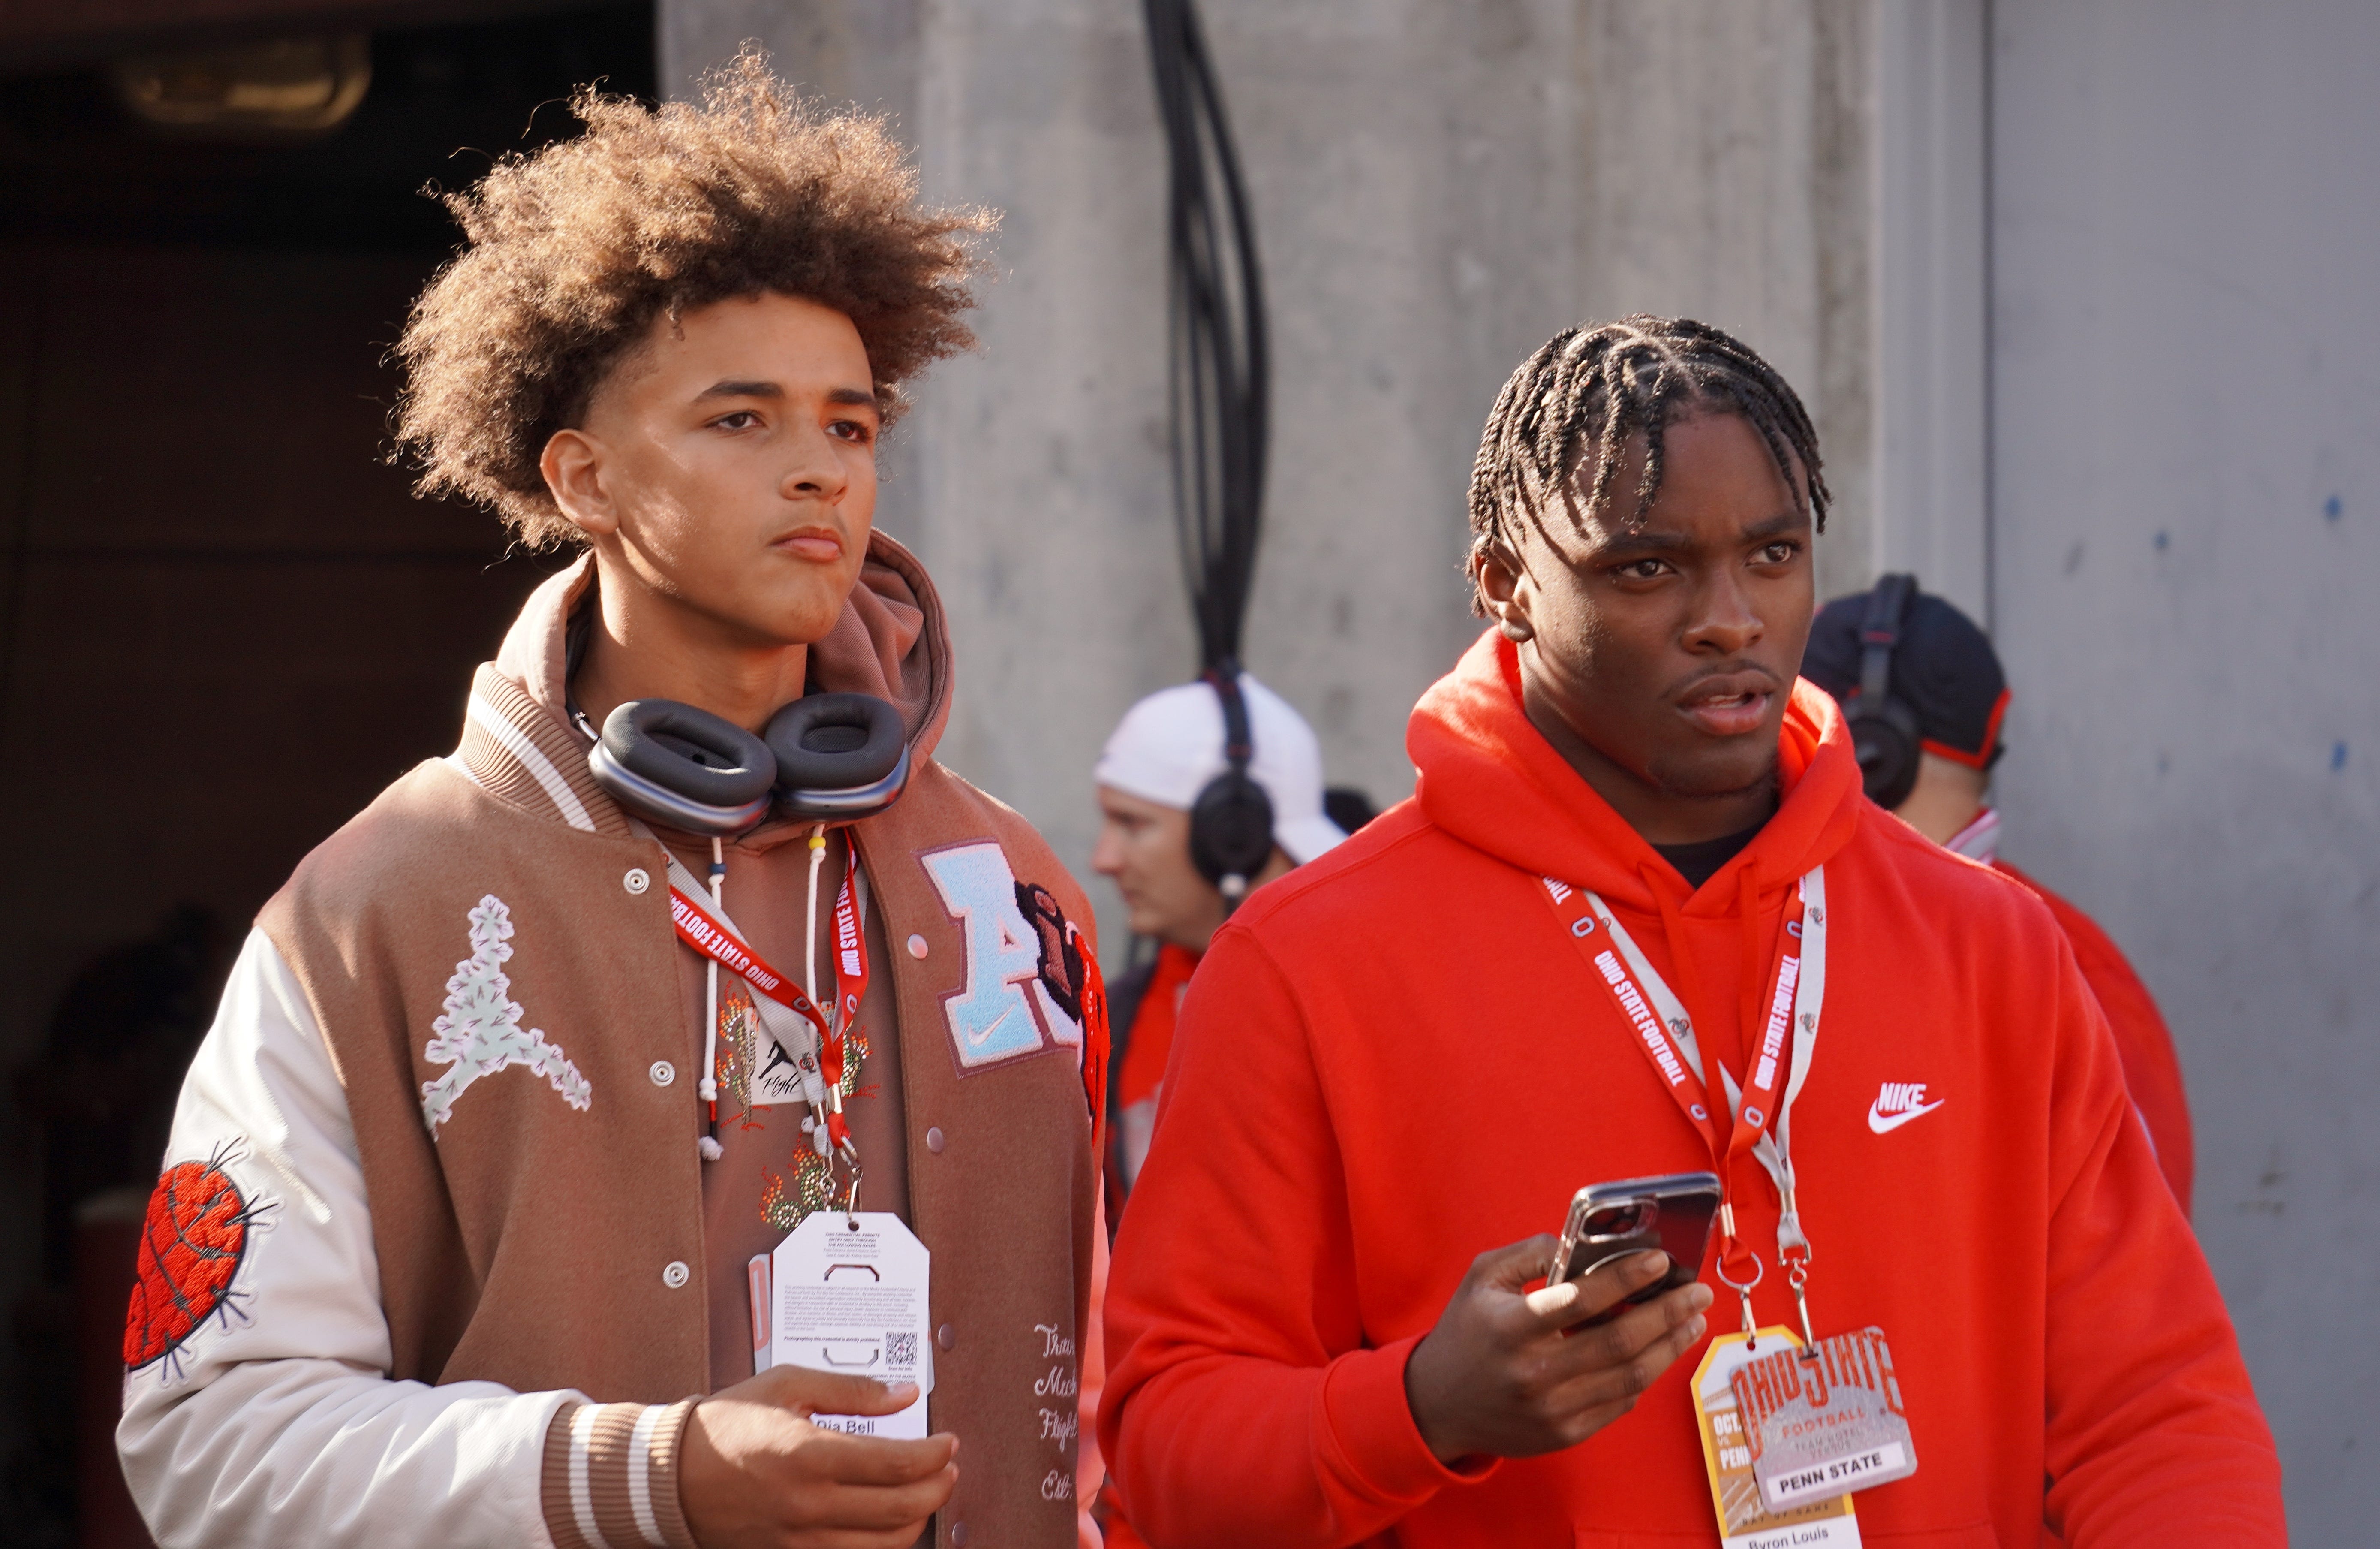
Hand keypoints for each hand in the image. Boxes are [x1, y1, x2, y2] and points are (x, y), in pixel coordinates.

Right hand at [680, 1366, 957, 1547]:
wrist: (671, 1476)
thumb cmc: (729, 1424)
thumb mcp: (788, 1385)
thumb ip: (852, 1390)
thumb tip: (905, 1395)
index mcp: (808, 1455)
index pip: (897, 1462)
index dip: (935, 1454)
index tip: (949, 1442)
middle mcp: (807, 1504)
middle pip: (900, 1509)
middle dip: (938, 1487)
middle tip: (948, 1468)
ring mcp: (798, 1540)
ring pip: (884, 1545)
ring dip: (917, 1521)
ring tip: (925, 1494)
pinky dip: (881, 1545)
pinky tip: (889, 1524)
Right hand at [1402, 1235, 1712, 1463]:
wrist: (1439, 1405)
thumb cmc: (1466, 1331)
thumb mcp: (1483, 1277)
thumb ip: (1530, 1254)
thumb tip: (1583, 1244)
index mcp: (1512, 1329)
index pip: (1581, 1301)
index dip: (1627, 1278)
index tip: (1660, 1260)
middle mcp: (1536, 1374)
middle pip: (1620, 1343)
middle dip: (1668, 1313)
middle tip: (1697, 1292)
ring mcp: (1554, 1410)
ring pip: (1631, 1377)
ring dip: (1670, 1346)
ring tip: (1693, 1321)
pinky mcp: (1566, 1434)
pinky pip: (1621, 1403)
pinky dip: (1646, 1375)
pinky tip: (1661, 1351)